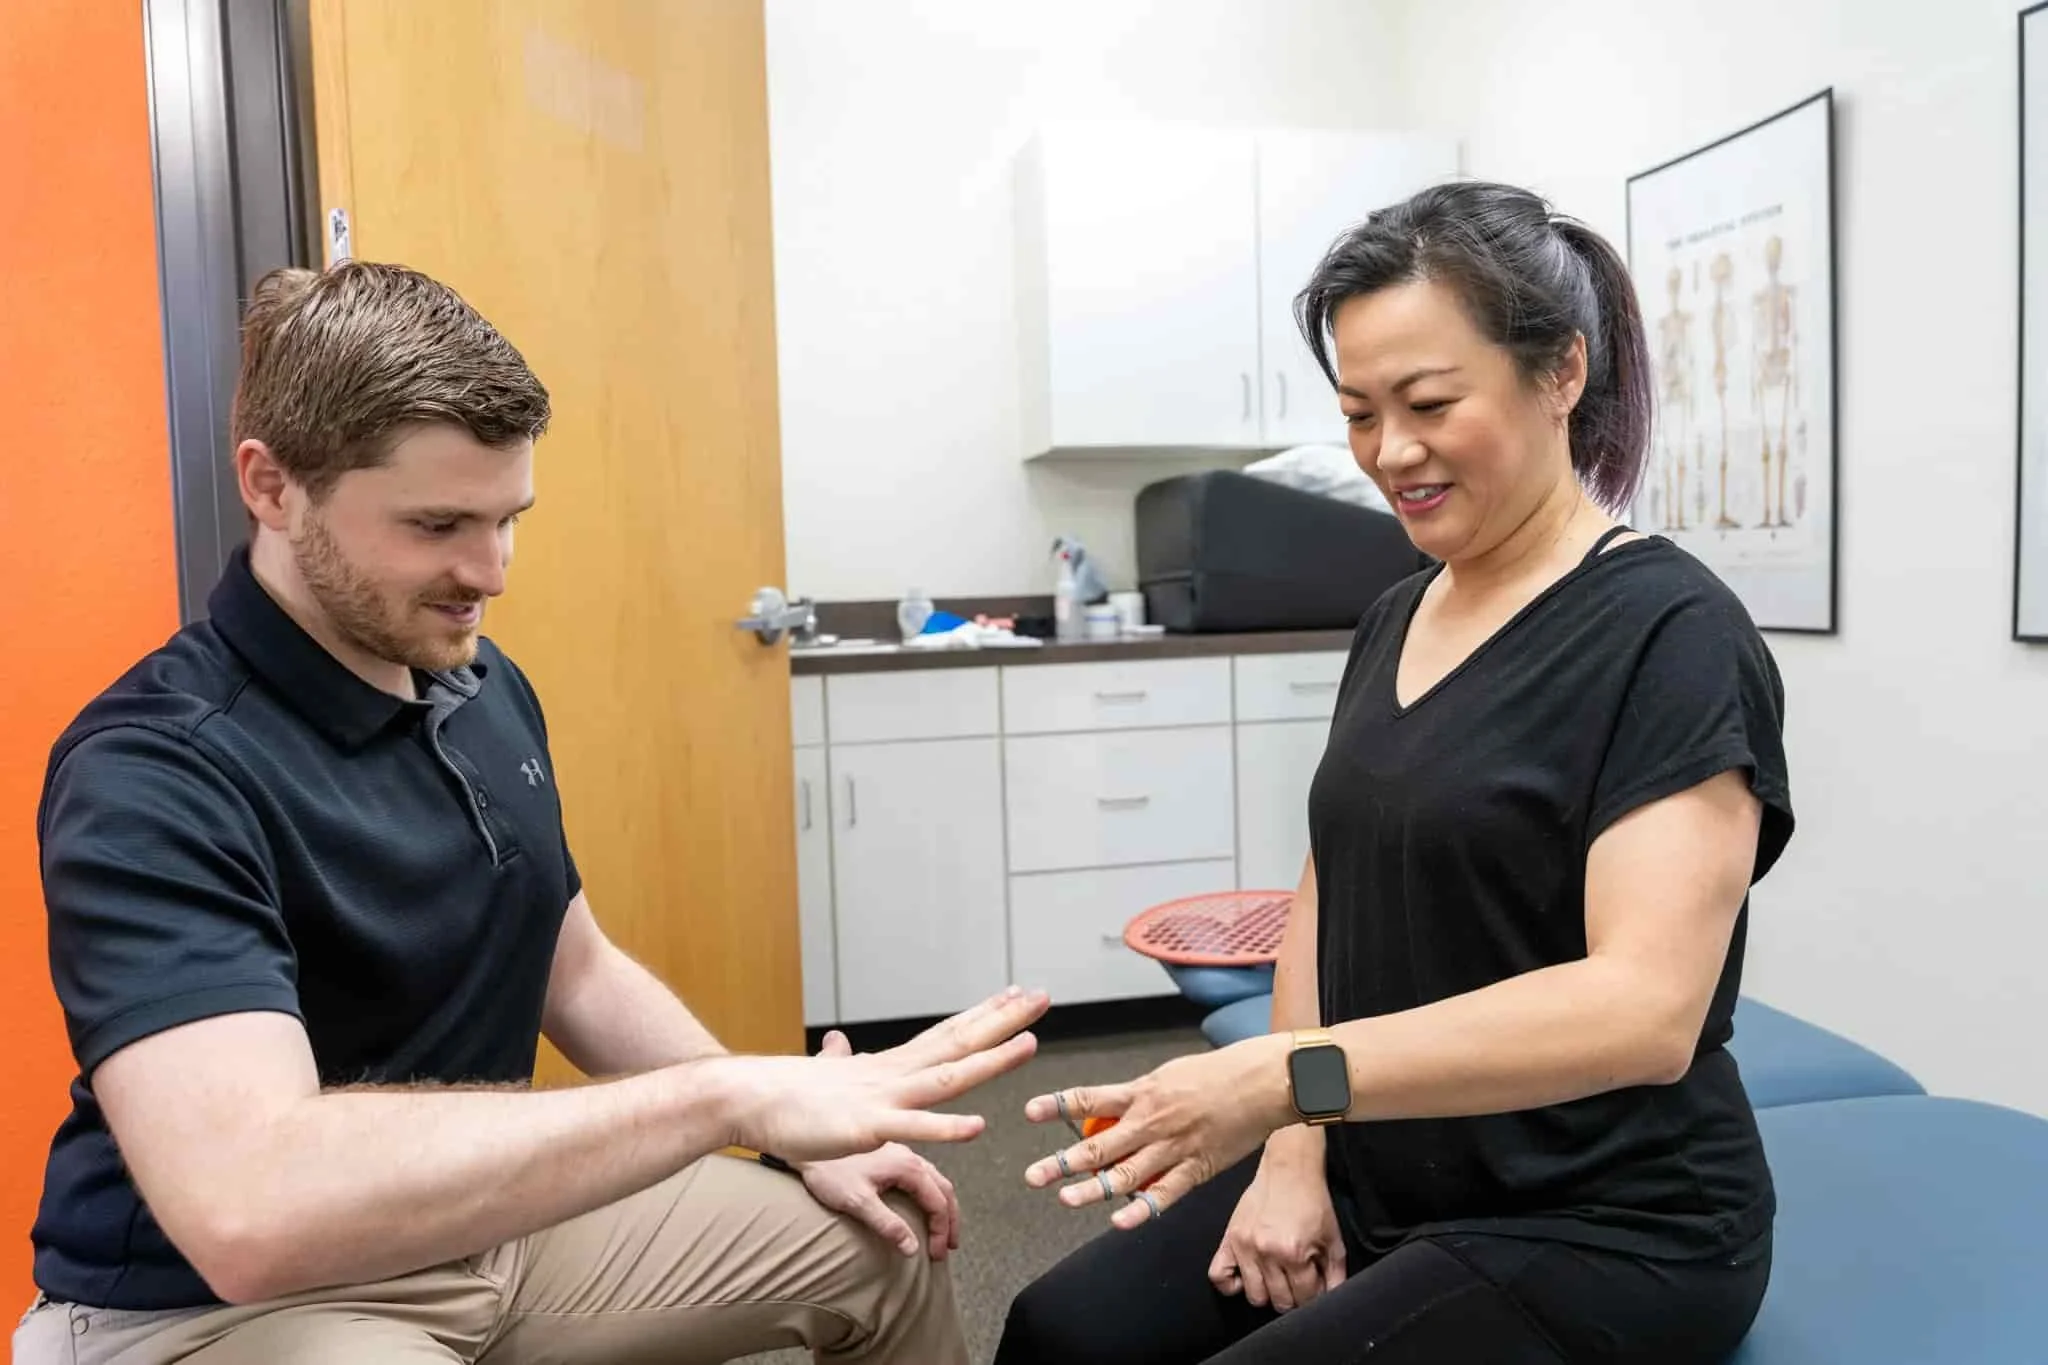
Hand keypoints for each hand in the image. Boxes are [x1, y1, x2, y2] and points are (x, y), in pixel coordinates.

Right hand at [712, 986, 1048, 1163]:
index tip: (1017, 995)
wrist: (747, 1098)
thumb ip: (846, 1064)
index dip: (985, 1015)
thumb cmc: (788, 1095)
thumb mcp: (831, 1076)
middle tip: (1043, 997)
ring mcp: (883, 1098)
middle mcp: (894, 1074)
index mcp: (890, 1065)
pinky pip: (912, 1129)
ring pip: (948, 1078)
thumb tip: (841, 1047)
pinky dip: (946, 1128)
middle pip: (960, 1043)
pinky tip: (977, 1127)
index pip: (948, 1033)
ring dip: (990, 1061)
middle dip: (1004, 1021)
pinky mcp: (866, 1128)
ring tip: (1029, 1044)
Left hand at [798, 1139, 960, 1260]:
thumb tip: (912, 1248)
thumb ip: (887, 1225)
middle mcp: (910, 1155)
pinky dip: (931, 1192)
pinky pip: (923, 1173)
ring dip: (943, 1204)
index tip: (936, 1254)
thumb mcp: (857, 1202)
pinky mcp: (889, 1152)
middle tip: (948, 1245)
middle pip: (944, 1189)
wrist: (803, 1144)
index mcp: (907, 1165)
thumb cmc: (828, 1172)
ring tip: (942, 1227)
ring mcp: (901, 1152)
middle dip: (950, 1220)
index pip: (938, 1202)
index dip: (940, 1231)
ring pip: (935, 1179)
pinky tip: (921, 1202)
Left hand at [1021, 1033, 1291, 1228]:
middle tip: (1033, 1175)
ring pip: (1125, 1175)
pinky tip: (1119, 1221)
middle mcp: (1151, 1122)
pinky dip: (1140, 1209)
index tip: (1030, 1111)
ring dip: (1092, 1190)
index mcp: (1142, 1092)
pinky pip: (1163, 1194)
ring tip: (1066, 1199)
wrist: (1263, 1083)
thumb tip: (1108, 1108)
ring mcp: (1172, 1148)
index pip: (1090, 1098)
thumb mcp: (1168, 1074)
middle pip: (1098, 1146)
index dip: (1057, 1105)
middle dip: (1063, 1163)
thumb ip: (1137, 1094)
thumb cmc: (1217, 1073)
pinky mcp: (1195, 1169)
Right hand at [1208, 1134, 1345, 1312]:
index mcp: (1294, 1252)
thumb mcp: (1333, 1238)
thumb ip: (1335, 1274)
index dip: (1315, 1295)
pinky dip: (1231, 1284)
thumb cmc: (1313, 1202)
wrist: (1289, 1168)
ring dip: (1268, 1293)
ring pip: (1254, 1296)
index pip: (1305, 1298)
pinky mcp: (1229, 1238)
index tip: (1315, 1285)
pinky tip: (1247, 1276)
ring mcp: (1244, 1246)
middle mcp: (1266, 1253)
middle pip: (1279, 1301)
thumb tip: (1331, 1298)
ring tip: (1276, 1278)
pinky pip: (1218, 1276)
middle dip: (1293, 1296)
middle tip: (1297, 1280)